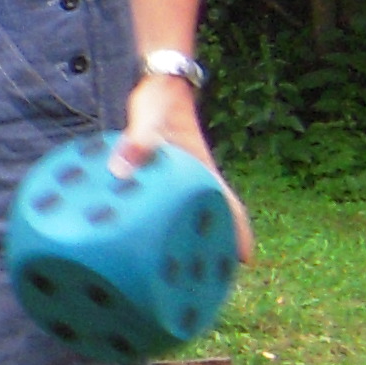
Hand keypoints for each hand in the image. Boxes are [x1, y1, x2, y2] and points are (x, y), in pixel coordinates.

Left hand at [115, 72, 254, 261]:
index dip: (239, 234)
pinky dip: (151, 224)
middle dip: (210, 249)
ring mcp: (176, 182)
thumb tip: (120, 169)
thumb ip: (138, 142)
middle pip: (209, 220)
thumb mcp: (149, 121)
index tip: (245, 261)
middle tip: (202, 280)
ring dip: (180, 240)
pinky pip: (158, 207)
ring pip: (184, 217)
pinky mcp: (156, 179)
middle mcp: (193, 182)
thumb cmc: (161, 103)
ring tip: (166, 273)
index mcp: (200, 173)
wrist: (157, 84)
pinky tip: (130, 240)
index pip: (229, 207)